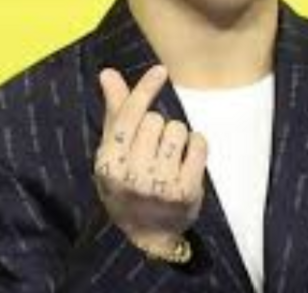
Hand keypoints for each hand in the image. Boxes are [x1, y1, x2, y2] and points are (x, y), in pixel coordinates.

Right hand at [94, 64, 208, 248]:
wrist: (148, 235)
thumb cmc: (128, 184)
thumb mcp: (113, 153)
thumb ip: (115, 111)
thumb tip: (108, 73)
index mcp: (108, 163)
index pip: (128, 116)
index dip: (145, 89)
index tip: (160, 70)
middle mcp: (131, 175)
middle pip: (155, 120)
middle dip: (158, 125)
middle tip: (154, 147)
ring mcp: (159, 185)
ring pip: (178, 129)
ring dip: (178, 136)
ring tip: (170, 156)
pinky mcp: (186, 191)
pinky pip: (199, 143)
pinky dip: (197, 144)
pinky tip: (188, 159)